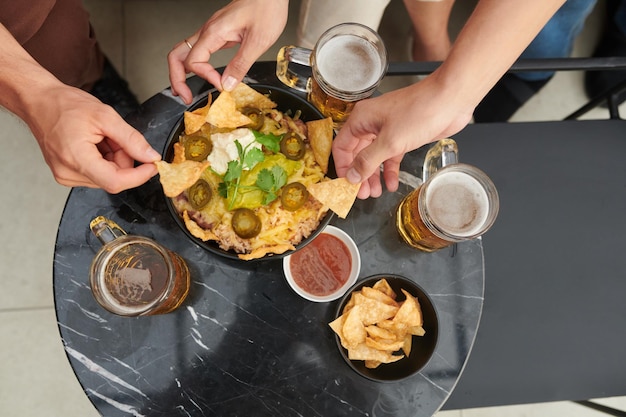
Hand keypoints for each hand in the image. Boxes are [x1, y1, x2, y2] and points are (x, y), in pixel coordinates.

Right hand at [25, 85, 160, 192]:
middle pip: (114, 179)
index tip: (153, 165)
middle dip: (124, 160)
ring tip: (101, 138)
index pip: (116, 182)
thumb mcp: (105, 116)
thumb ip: (131, 139)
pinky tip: (94, 144)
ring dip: (114, 159)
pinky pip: (97, 174)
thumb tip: (150, 156)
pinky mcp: (67, 175)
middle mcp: (68, 173)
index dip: (139, 176)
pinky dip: (104, 160)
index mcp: (76, 159)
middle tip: (116, 137)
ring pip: (108, 177)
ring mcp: (66, 176)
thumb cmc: (64, 105)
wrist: (38, 101)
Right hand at [168, 0, 288, 103]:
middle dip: (177, 78)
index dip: (206, 77)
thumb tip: (227, 84)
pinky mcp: (218, 32)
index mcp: (214, 32)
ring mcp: (211, 31)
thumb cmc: (267, 8)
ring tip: (187, 90)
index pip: (194, 61)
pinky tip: (204, 74)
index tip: (221, 85)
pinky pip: (199, 49)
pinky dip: (196, 65)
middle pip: (177, 55)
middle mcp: (208, 31)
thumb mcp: (258, 41)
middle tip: (185, 96)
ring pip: (185, 52)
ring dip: (182, 72)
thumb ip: (240, 64)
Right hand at [332, 74, 473, 198]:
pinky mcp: (403, 135)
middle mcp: (371, 123)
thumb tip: (352, 176)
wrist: (450, 99)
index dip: (343, 167)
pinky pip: (390, 156)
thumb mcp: (390, 142)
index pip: (342, 146)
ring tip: (376, 192)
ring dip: (374, 175)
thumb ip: (368, 161)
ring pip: (374, 157)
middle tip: (362, 193)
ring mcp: (387, 129)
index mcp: (361, 119)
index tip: (346, 185)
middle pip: (357, 154)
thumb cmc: (421, 111)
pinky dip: (390, 169)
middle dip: (360, 175)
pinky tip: (391, 183)